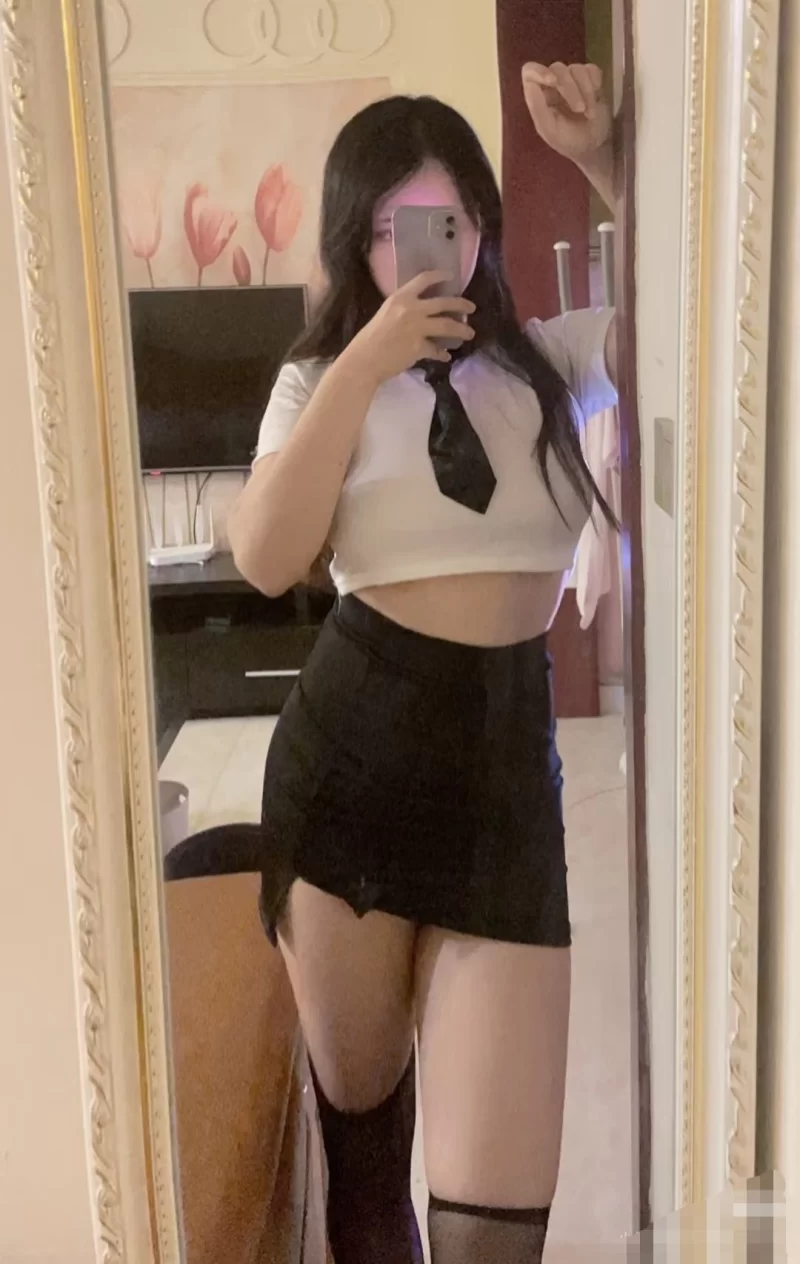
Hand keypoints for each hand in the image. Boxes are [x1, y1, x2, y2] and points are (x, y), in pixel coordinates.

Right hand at [347, 271, 475, 382]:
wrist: (364, 359)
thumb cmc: (371, 337)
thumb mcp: (386, 313)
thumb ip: (404, 310)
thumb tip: (423, 313)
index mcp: (400, 298)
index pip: (424, 279)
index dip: (440, 275)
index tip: (452, 276)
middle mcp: (411, 309)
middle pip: (444, 302)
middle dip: (461, 304)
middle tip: (471, 308)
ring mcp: (416, 327)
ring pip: (447, 325)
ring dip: (462, 329)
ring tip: (470, 333)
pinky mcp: (419, 346)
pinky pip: (437, 350)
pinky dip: (442, 354)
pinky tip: (446, 357)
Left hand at [522, 61, 611, 164]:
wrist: (594, 147)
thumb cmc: (568, 141)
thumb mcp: (550, 131)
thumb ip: (537, 109)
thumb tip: (530, 84)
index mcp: (539, 95)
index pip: (530, 71)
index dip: (539, 71)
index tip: (552, 81)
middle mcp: (554, 83)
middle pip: (558, 68)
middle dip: (570, 89)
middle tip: (579, 110)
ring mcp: (572, 78)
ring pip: (577, 69)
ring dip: (586, 90)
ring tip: (590, 113)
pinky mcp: (590, 78)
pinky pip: (592, 69)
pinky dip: (596, 84)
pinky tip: (597, 100)